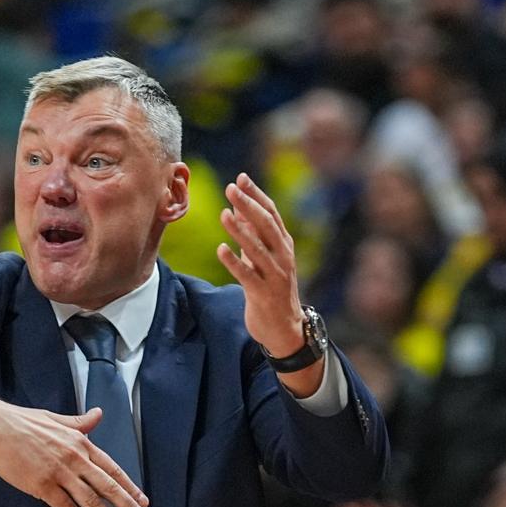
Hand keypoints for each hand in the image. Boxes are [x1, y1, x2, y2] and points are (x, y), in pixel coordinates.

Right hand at [0, 394, 151, 506]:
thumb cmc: (23, 421)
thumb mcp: (56, 419)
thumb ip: (80, 423)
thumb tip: (98, 415)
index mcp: (80, 442)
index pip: (112, 468)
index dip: (130, 486)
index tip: (143, 501)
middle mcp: (75, 458)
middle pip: (108, 487)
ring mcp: (59, 473)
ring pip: (91, 501)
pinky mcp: (41, 485)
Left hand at [216, 173, 303, 353]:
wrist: (285, 328)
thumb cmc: (272, 288)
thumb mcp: (264, 257)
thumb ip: (254, 234)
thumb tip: (239, 207)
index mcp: (283, 245)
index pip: (271, 214)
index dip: (256, 195)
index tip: (241, 178)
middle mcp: (283, 257)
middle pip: (266, 226)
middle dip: (248, 205)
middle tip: (230, 188)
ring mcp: (275, 275)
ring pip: (257, 249)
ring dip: (240, 231)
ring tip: (224, 214)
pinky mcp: (263, 294)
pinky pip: (247, 275)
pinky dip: (234, 262)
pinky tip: (221, 249)